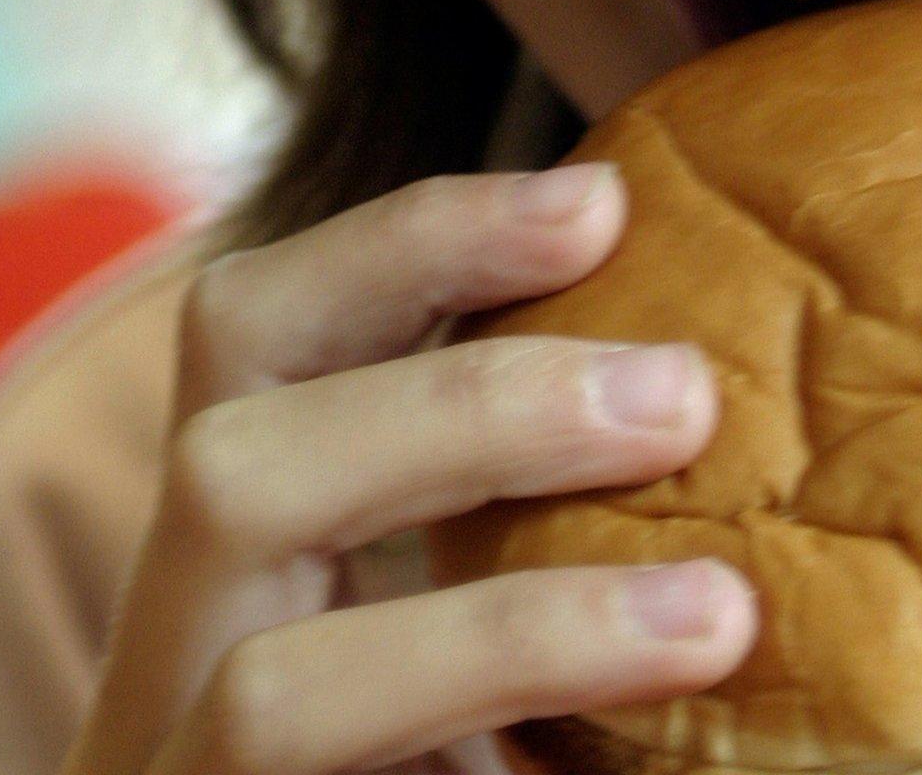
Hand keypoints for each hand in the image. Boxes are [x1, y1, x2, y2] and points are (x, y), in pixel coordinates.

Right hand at [59, 165, 756, 774]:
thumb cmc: (453, 736)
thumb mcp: (494, 632)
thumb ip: (555, 520)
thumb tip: (741, 382)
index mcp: (247, 556)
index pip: (264, 345)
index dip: (414, 249)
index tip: (599, 201)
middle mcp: (180, 666)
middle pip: (230, 469)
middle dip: (467, 413)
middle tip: (686, 395)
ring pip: (274, 693)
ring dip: (511, 633)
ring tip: (714, 618)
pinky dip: (513, 728)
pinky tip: (653, 737)